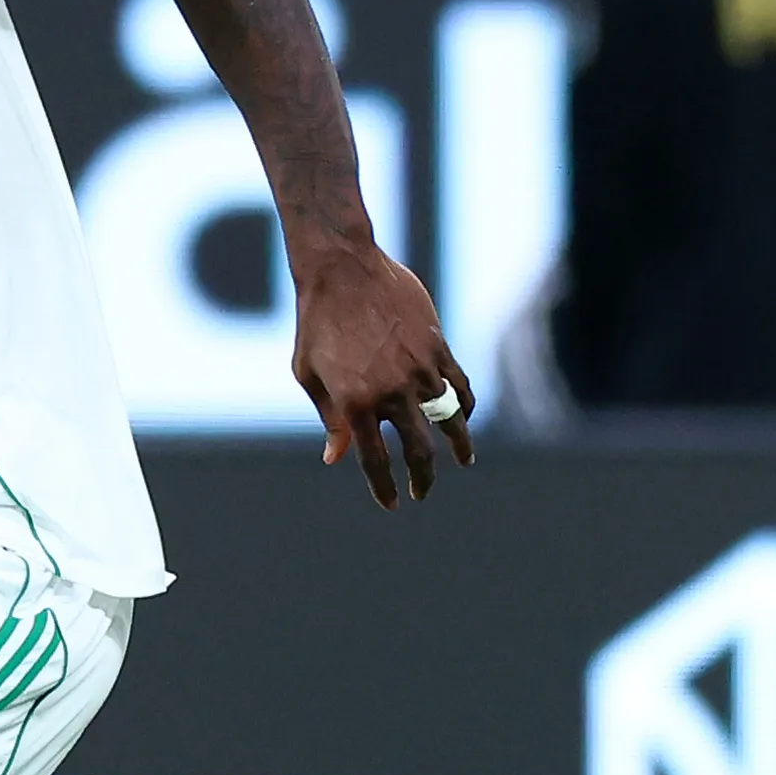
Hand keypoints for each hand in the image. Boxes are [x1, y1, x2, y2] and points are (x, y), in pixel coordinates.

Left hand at [290, 237, 473, 507]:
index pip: (375, 461)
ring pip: (450, 421)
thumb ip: (329, 418)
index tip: (393, 504)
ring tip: (462, 461)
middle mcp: (391, 392)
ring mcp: (420, 370)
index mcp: (355, 403)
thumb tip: (336, 458)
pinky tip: (464, 418)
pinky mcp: (438, 348)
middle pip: (418, 450)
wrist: (343, 270)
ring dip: (459, 446)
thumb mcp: (309, 374)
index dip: (384, 488)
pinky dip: (466, 407)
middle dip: (423, 478)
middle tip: (421, 491)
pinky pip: (460, 386)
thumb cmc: (316, 323)